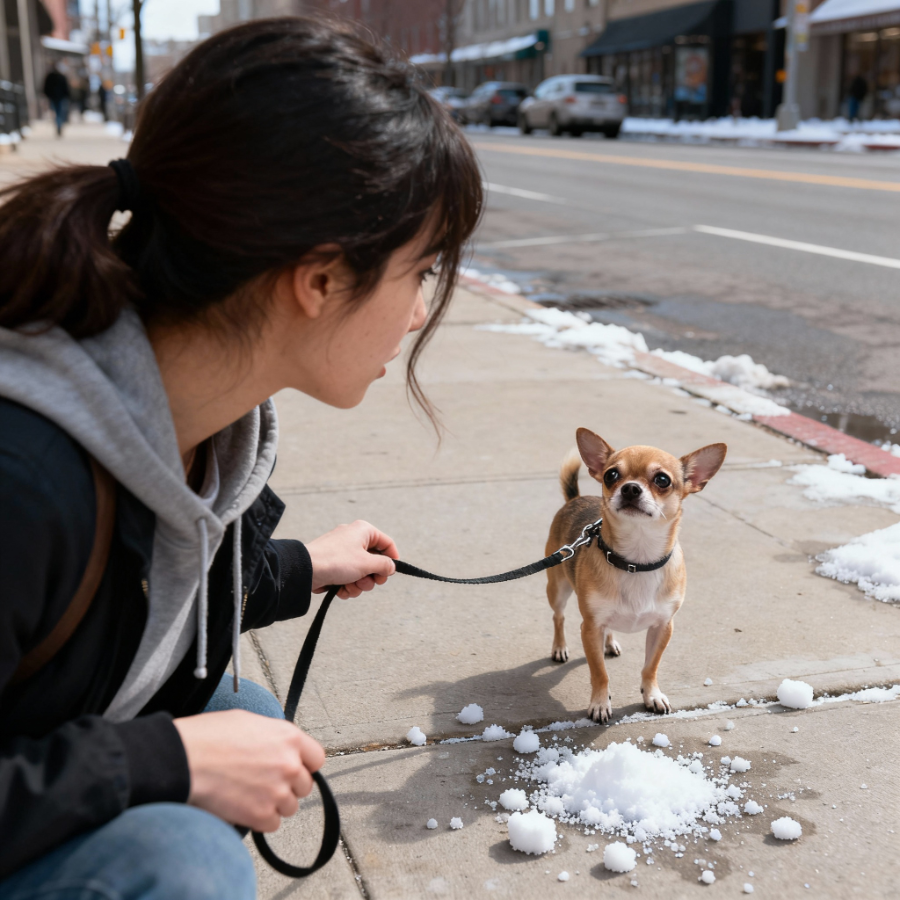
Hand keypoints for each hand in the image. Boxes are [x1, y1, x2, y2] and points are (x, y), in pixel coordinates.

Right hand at [173, 710, 324, 831]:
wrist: (185, 758)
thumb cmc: (210, 736)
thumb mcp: (250, 721)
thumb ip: (273, 737)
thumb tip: (279, 747)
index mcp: (289, 737)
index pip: (317, 758)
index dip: (305, 765)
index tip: (295, 768)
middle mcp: (290, 764)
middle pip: (305, 785)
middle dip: (288, 786)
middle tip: (265, 782)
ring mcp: (277, 791)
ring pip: (290, 807)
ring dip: (274, 804)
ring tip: (250, 793)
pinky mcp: (260, 815)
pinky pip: (272, 824)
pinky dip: (260, 820)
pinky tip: (244, 806)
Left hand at [306, 519, 398, 597]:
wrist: (306, 570)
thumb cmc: (336, 561)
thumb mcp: (366, 563)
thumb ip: (384, 565)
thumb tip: (391, 567)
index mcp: (363, 531)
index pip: (387, 543)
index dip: (392, 559)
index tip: (390, 573)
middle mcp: (354, 539)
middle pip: (375, 561)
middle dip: (372, 576)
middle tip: (369, 582)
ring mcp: (343, 553)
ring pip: (362, 573)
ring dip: (359, 584)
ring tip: (351, 586)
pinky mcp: (334, 566)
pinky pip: (349, 577)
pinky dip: (348, 586)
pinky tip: (341, 589)